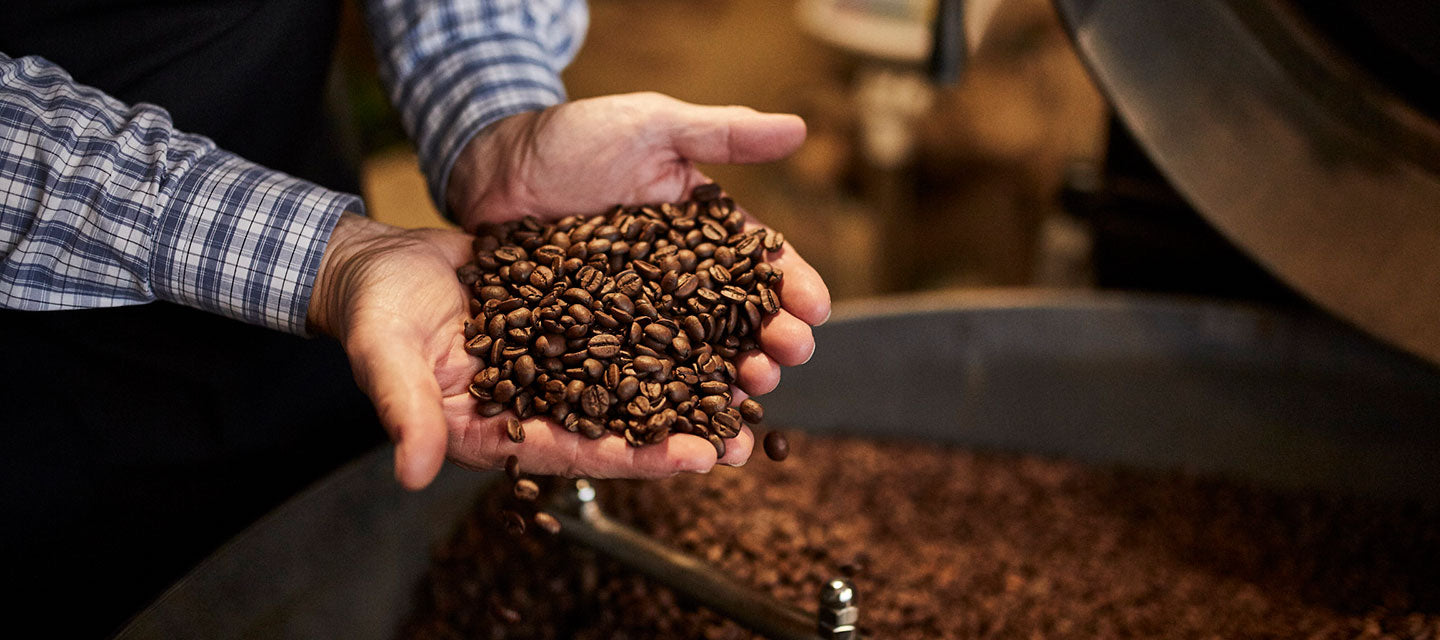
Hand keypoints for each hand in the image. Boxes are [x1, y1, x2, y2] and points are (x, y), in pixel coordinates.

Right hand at [307, 210, 802, 490]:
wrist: (381, 264)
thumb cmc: (373, 315)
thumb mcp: (385, 357)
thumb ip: (406, 411)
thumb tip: (413, 474)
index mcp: (499, 429)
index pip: (576, 451)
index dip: (633, 458)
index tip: (693, 458)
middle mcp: (540, 403)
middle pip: (619, 426)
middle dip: (680, 433)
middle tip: (744, 441)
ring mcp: (559, 362)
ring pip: (633, 379)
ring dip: (687, 383)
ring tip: (750, 384)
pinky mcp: (570, 318)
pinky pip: (626, 326)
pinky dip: (668, 326)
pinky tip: (715, 319)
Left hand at [446, 93, 830, 470]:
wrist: (493, 164)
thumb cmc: (575, 136)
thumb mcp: (655, 126)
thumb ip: (724, 133)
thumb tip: (799, 128)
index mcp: (704, 234)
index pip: (759, 265)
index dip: (792, 287)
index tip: (816, 310)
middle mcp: (679, 282)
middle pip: (737, 320)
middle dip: (772, 341)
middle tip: (789, 356)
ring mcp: (638, 317)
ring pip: (695, 357)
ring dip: (730, 381)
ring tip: (753, 394)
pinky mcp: (595, 343)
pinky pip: (633, 376)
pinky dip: (662, 401)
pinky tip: (686, 422)